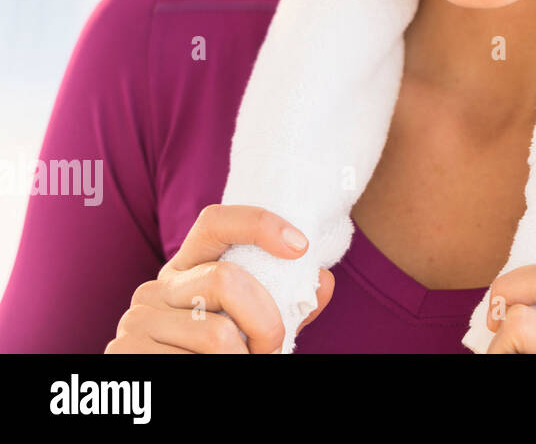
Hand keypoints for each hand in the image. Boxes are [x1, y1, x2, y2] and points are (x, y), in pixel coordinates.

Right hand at [105, 204, 333, 352]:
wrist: (162, 400)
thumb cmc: (216, 359)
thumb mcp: (249, 326)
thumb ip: (285, 303)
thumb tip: (323, 281)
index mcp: (187, 271)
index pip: (215, 221)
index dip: (260, 224)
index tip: (299, 247)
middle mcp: (156, 289)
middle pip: (226, 279)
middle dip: (266, 320)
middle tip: (271, 347)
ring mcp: (137, 321)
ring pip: (215, 332)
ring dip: (244, 357)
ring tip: (242, 363)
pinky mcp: (126, 354)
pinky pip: (192, 362)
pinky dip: (219, 372)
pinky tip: (210, 373)